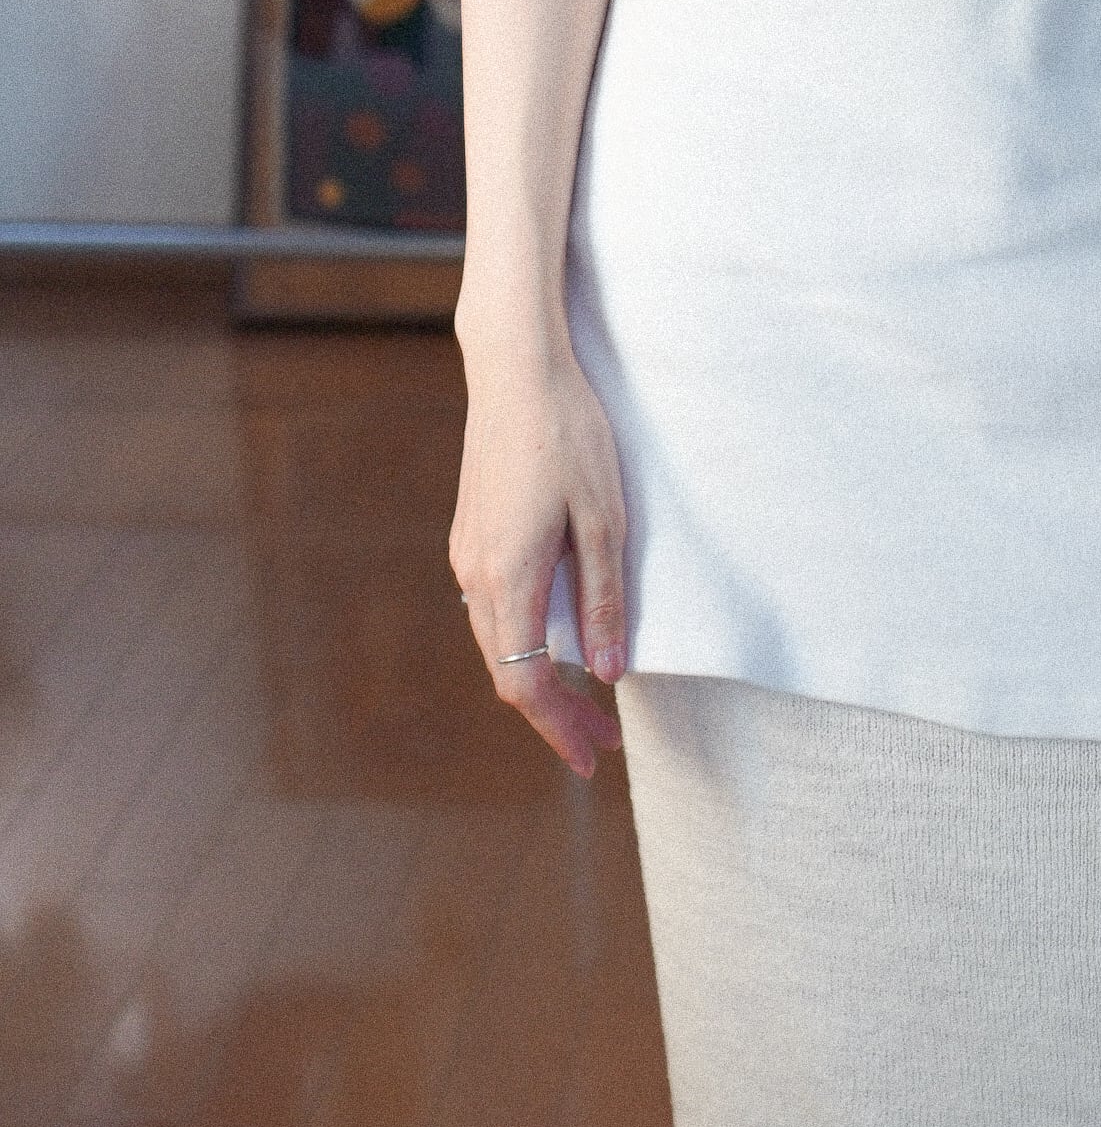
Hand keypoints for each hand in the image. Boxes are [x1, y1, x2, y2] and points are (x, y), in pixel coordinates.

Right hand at [449, 341, 629, 777]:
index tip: (594, 757)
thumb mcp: (605, 518)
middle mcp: (475, 574)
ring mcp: (467, 552)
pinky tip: (556, 638)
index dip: (559, 727)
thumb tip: (608, 672)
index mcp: (508, 577)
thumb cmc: (569, 435)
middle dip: (553, 713)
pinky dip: (523, 640)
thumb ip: (604, 599)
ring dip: (537, 677)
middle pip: (507, 670)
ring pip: (497, 641)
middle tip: (600, 741)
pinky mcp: (471, 532)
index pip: (526, 682)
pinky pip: (493, 607)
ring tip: (584, 698)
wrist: (515, 369)